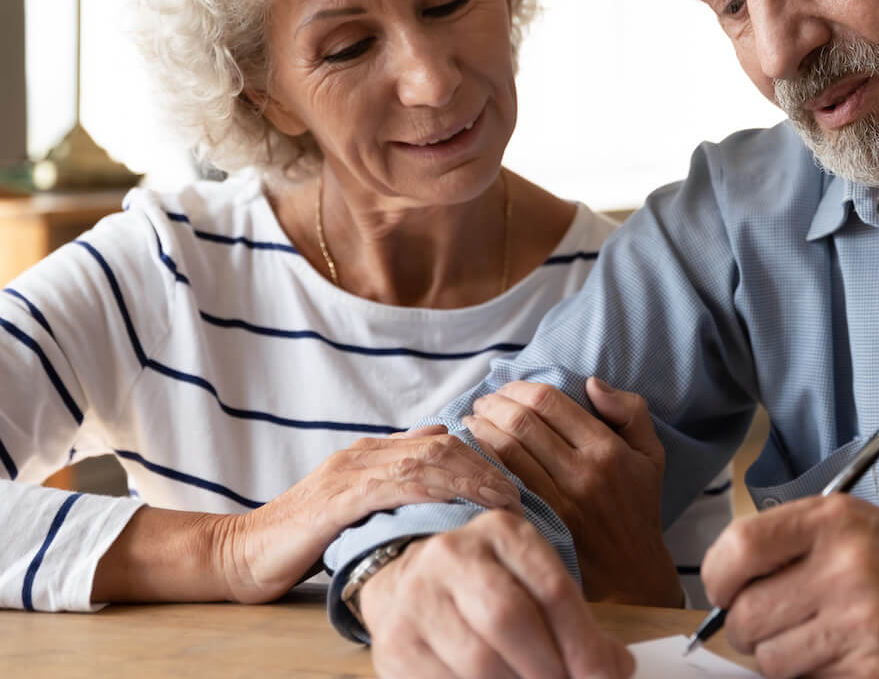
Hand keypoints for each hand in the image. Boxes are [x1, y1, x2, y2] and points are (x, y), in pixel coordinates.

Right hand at [214, 425, 519, 602]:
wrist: (240, 554)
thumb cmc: (302, 538)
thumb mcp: (355, 506)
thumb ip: (393, 483)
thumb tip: (441, 452)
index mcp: (371, 453)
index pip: (442, 443)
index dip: (483, 459)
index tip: (514, 483)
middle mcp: (364, 454)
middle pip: (442, 446)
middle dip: (486, 467)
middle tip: (519, 494)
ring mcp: (349, 473)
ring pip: (426, 462)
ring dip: (471, 480)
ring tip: (503, 502)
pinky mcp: (337, 499)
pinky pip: (394, 486)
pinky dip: (433, 492)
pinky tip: (459, 505)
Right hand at [359, 509, 634, 678]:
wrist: (406, 583)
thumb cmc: (485, 587)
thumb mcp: (533, 584)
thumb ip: (576, 623)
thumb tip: (617, 668)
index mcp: (503, 532)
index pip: (553, 589)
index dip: (583, 643)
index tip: (602, 675)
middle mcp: (454, 553)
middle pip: (510, 618)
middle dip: (548, 668)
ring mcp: (418, 596)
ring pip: (478, 659)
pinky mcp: (394, 642)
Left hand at [464, 377, 681, 605]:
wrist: (631, 573)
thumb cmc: (638, 507)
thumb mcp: (651, 454)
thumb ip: (630, 410)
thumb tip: (591, 384)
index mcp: (607, 449)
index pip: (550, 402)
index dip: (520, 388)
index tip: (508, 389)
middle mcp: (582, 473)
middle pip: (522, 422)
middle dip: (494, 404)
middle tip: (483, 402)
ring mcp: (558, 501)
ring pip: (506, 451)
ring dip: (481, 429)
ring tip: (472, 422)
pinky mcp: (539, 523)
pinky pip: (501, 483)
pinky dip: (482, 462)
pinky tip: (473, 454)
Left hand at [702, 494, 878, 678]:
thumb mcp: (847, 519)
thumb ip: (785, 541)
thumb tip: (724, 585)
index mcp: (833, 522)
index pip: (739, 549)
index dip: (717, 577)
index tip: (723, 589)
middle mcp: (846, 569)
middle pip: (747, 617)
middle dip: (745, 626)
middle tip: (765, 622)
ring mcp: (863, 625)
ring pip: (773, 661)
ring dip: (779, 656)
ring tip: (809, 637)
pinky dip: (814, 675)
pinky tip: (838, 654)